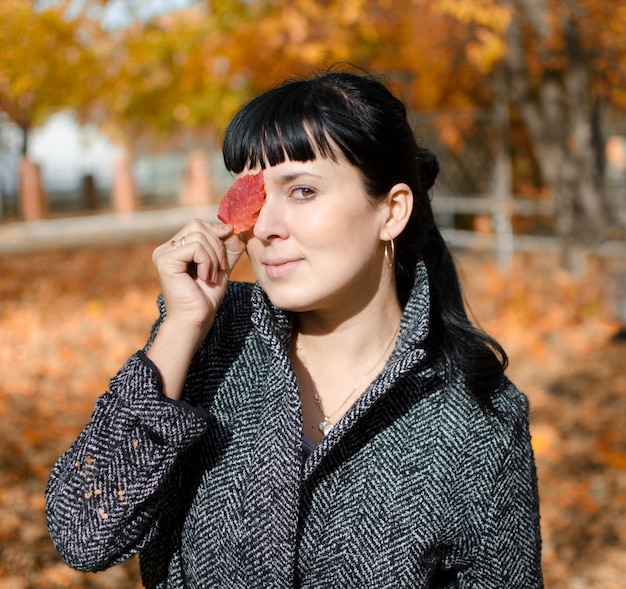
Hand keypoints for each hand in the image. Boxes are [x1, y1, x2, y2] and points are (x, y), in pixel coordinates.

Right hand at [152, 220, 245, 336]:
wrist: (196, 319)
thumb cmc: (206, 296)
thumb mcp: (222, 265)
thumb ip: (228, 246)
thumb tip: (232, 227)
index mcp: (176, 247)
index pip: (199, 225)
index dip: (217, 236)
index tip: (224, 261)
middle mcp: (166, 248)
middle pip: (198, 226)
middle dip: (218, 246)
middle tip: (219, 269)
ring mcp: (163, 254)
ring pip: (199, 235)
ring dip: (214, 257)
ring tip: (211, 276)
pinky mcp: (165, 261)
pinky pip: (195, 248)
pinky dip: (207, 262)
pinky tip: (204, 278)